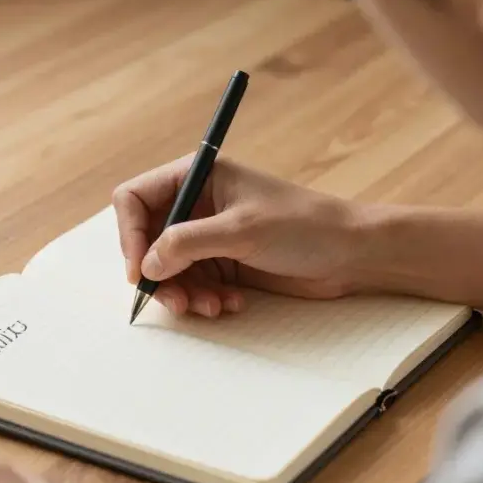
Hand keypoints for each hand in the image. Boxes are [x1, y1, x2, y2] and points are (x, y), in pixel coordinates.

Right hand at [112, 154, 362, 316]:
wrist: (352, 253)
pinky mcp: (224, 262)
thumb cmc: (304, 225)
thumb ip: (187, 244)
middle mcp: (197, 203)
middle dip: (158, 274)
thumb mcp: (241, 230)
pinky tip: (231, 303)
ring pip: (168, 269)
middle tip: (176, 301)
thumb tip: (146, 265)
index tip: (139, 270)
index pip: (135, 198)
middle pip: (147, 240)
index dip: (130, 234)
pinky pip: (194, 284)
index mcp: (197, 175)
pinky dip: (204, 298)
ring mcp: (210, 235)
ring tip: (211, 307)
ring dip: (183, 293)